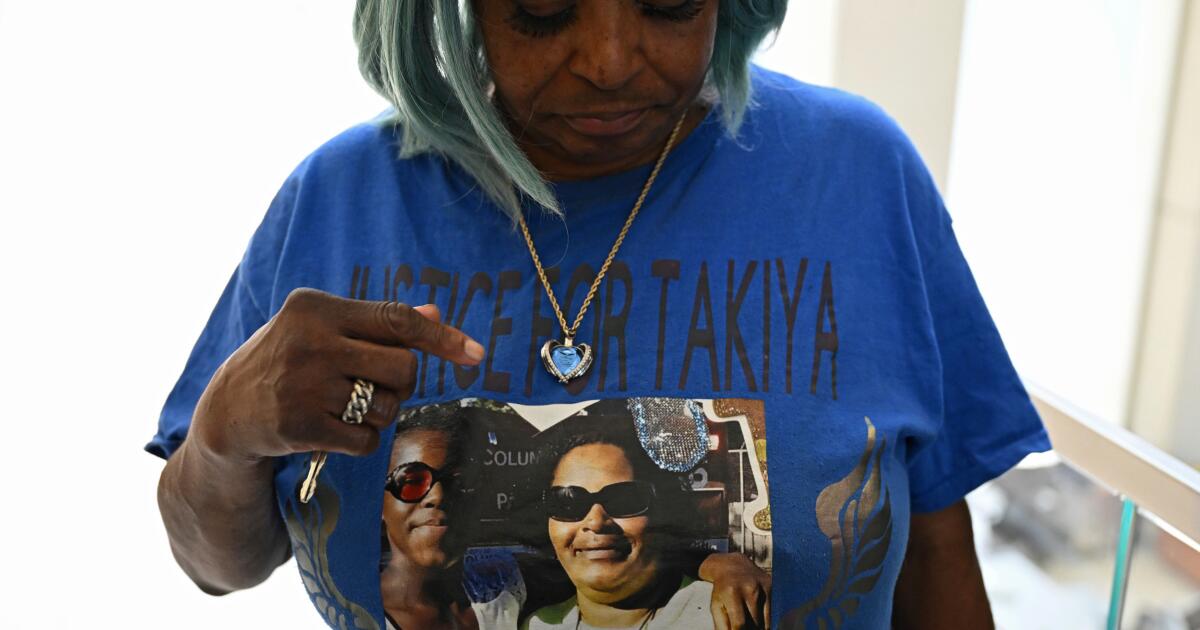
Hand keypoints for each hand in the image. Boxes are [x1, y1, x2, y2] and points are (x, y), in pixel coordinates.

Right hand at [189, 288, 483, 462]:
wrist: (228, 412)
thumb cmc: (288, 361)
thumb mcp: (322, 329)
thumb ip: (377, 322)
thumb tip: (435, 314)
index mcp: (317, 307)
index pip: (396, 319)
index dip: (442, 338)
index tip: (477, 355)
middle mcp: (310, 341)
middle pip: (403, 367)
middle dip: (401, 382)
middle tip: (375, 385)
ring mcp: (303, 384)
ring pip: (387, 405)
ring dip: (379, 412)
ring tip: (345, 406)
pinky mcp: (299, 425)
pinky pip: (366, 439)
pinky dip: (361, 440)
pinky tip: (333, 430)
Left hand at [699, 552, 770, 629]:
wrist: (733, 565)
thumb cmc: (722, 589)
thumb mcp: (716, 605)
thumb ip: (721, 625)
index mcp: (732, 593)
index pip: (739, 623)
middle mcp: (750, 588)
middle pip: (754, 623)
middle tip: (743, 627)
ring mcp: (763, 586)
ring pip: (765, 621)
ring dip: (757, 627)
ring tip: (748, 624)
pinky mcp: (771, 587)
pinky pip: (771, 613)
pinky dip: (765, 621)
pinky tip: (756, 620)